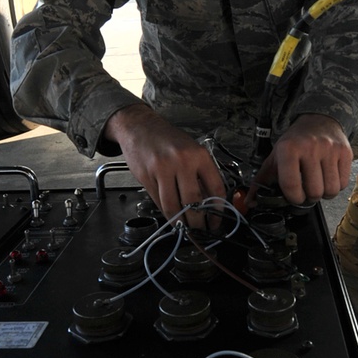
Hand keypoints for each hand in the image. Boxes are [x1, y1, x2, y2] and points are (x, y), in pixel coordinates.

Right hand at [105, 104, 226, 224]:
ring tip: (185, 229)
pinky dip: (166, 213)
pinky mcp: (146, 177)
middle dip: (198, 222)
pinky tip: (172, 217)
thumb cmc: (168, 140)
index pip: (215, 188)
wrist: (140, 127)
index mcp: (199, 155)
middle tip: (200, 231)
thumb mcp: (191, 150)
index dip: (217, 211)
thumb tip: (209, 204)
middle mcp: (182, 161)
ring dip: (181, 222)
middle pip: (193, 201)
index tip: (216, 222)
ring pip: (173, 206)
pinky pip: (159, 201)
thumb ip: (201, 174)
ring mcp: (162, 169)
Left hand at [247, 113, 352, 207]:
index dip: (293, 198)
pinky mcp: (345, 152)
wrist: (319, 120)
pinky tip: (328, 177)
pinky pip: (343, 183)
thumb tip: (250, 203)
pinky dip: (336, 185)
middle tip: (306, 190)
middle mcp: (310, 147)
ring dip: (324, 193)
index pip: (292, 186)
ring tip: (318, 184)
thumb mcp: (275, 157)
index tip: (294, 196)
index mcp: (289, 149)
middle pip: (314, 192)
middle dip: (310, 197)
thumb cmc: (295, 142)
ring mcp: (330, 149)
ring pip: (331, 190)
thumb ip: (261, 181)